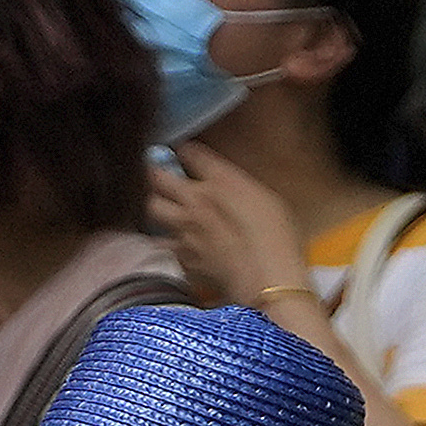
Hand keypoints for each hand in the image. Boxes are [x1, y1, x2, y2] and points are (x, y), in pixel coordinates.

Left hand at [143, 137, 309, 311]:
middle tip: (159, 174)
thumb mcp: (262, 197)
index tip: (184, 151)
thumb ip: (235, 185)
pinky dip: (164, 238)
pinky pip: (161, 241)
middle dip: (155, 173)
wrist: (264, 276)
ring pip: (152, 208)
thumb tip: (219, 178)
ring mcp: (183, 229)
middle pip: (156, 178)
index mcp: (218, 182)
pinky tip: (173, 238)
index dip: (184, 150)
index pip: (190, 153)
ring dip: (155, 204)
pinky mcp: (181, 254)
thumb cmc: (274, 235)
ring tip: (162, 204)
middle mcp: (194, 202)